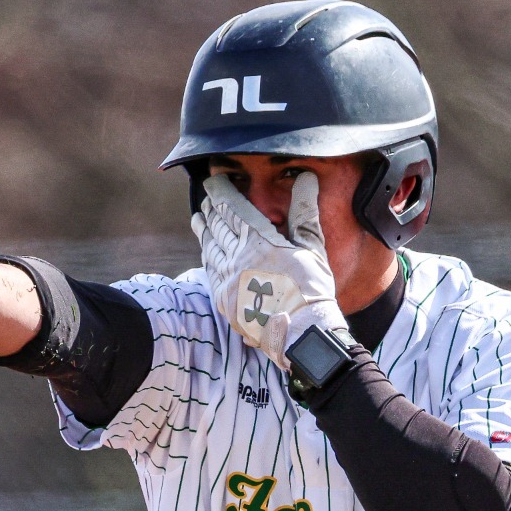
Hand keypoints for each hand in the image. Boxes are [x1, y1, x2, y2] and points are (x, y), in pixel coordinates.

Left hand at [194, 172, 346, 369]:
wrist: (303, 333)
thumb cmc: (312, 289)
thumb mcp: (312, 246)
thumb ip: (304, 210)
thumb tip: (306, 178)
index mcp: (258, 241)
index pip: (232, 208)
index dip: (220, 191)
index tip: (213, 180)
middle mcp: (237, 258)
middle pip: (218, 226)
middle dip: (211, 210)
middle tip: (206, 199)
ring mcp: (228, 280)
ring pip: (210, 248)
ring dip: (204, 231)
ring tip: (198, 219)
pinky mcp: (225, 300)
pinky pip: (210, 272)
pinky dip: (206, 256)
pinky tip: (206, 252)